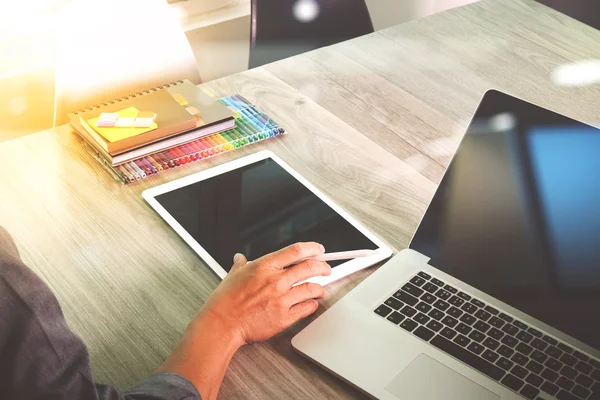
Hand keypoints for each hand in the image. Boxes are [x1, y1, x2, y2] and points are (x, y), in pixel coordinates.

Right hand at [196, 242, 330, 345]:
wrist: (222, 324)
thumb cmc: (225, 301)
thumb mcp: (232, 275)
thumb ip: (241, 265)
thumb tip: (240, 258)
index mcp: (265, 267)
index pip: (296, 251)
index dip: (312, 248)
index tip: (319, 250)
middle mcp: (276, 281)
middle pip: (310, 268)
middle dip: (323, 267)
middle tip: (326, 269)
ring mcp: (282, 299)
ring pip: (312, 288)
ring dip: (320, 288)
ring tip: (320, 289)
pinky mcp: (284, 317)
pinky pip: (306, 308)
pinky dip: (312, 305)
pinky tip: (311, 304)